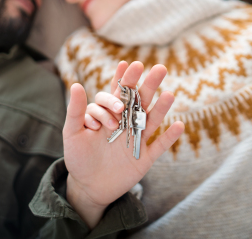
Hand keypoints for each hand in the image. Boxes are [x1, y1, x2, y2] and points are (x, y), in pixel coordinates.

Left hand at [63, 61, 183, 228]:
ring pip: (152, 120)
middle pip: (140, 100)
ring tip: (169, 93)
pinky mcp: (144, 157)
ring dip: (162, 107)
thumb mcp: (72, 133)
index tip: (128, 64)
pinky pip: (159, 146)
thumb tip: (76, 84)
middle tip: (160, 68)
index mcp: (110, 114)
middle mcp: (126, 123)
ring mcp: (137, 139)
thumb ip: (76, 111)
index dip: (124, 79)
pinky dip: (170, 138)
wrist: (87, 186)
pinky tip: (179, 125)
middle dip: (149, 85)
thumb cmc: (78, 157)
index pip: (118, 93)